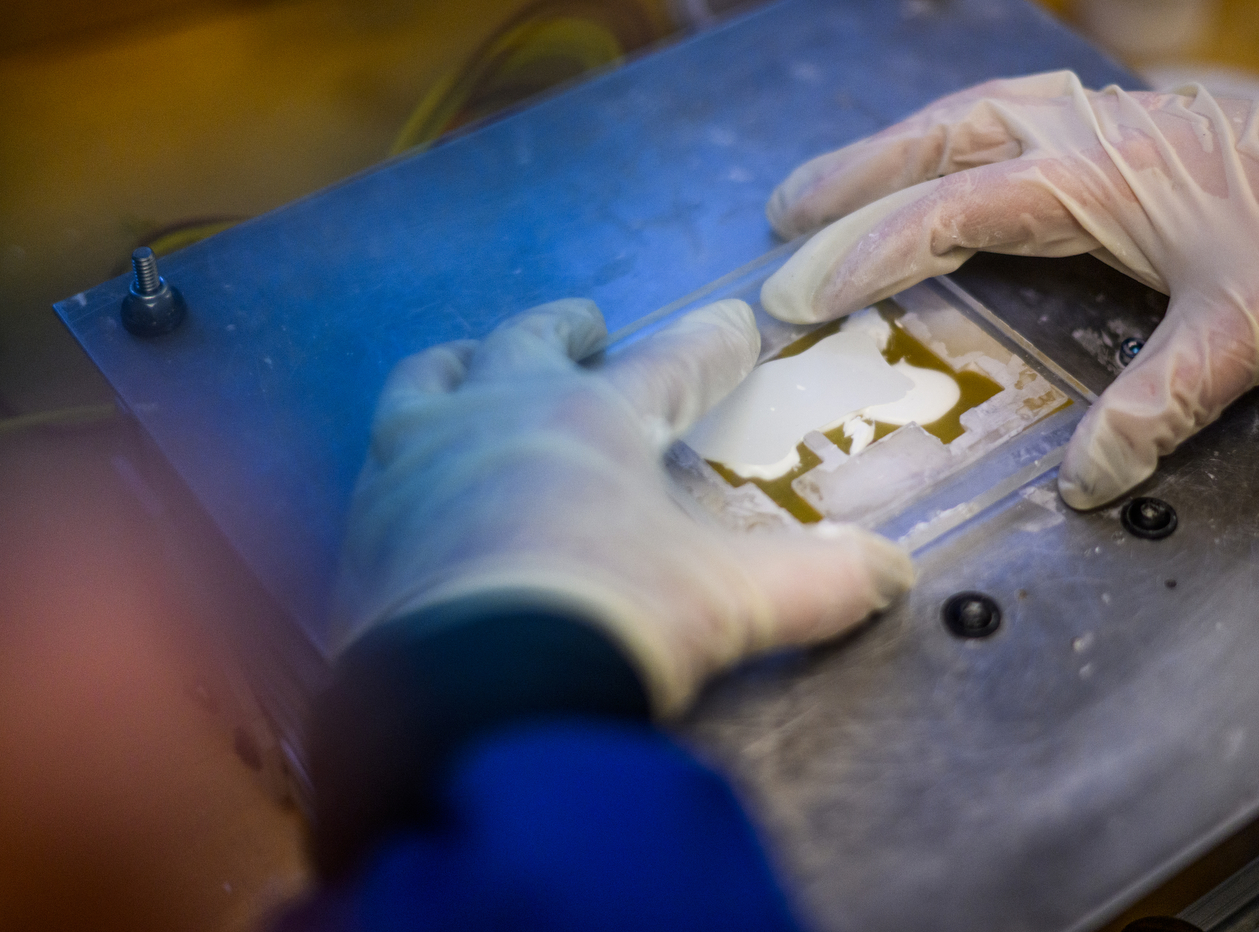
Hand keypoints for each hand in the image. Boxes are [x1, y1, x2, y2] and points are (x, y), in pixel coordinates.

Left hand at [334, 298, 913, 714]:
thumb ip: (815, 586)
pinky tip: (412, 479)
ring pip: (429, 382)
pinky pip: (378, 464)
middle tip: (584, 323)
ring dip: (461, 366)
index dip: (711, 345)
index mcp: (593, 421)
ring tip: (472, 364)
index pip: (670, 365)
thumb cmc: (609, 621)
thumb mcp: (727, 605)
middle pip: (530, 344)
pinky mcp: (365, 527)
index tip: (735, 325)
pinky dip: (404, 455)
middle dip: (565, 327)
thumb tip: (892, 575)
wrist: (471, 698)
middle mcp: (499, 420)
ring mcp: (418, 466)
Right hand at [760, 71, 1258, 507]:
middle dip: (848, 182)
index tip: (799, 293)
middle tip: (778, 220)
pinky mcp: (1118, 124)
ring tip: (827, 183)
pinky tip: (931, 158)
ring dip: (887, 149)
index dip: (865, 252)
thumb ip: (1157, 407)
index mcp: (1092, 182)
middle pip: (935, 143)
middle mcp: (1079, 137)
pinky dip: (944, 135)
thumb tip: (1085, 483)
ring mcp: (1097, 120)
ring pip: (963, 115)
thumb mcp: (1242, 335)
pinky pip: (1002, 113)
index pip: (948, 213)